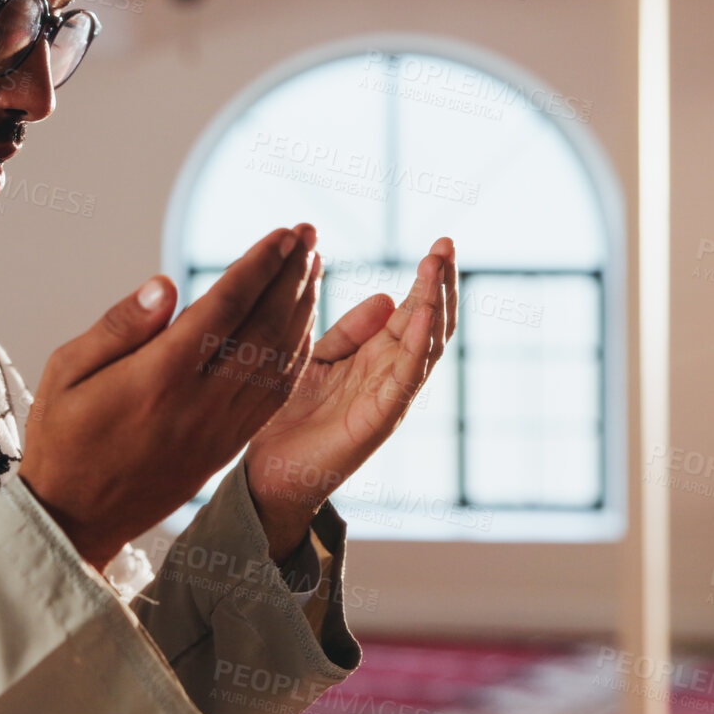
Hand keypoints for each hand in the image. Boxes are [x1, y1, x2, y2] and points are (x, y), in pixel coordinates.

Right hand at [19, 224, 321, 569]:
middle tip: (309, 235)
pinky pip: (275, 396)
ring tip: (314, 268)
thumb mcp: (65, 372)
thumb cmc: (61, 437)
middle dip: (291, 277)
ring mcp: (219, 429)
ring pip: (279, 362)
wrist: (76, 518)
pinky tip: (301, 326)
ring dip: (302, 310)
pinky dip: (296, 355)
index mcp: (157, 377)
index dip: (258, 267)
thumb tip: (167, 285)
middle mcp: (199, 403)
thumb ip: (118, 327)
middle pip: (263, 328)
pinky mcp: (227, 447)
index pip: (223, 308)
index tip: (282, 235)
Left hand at [243, 238, 457, 562]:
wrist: (267, 471)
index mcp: (377, 357)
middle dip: (440, 283)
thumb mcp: (319, 358)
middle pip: (429, 323)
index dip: (428, 279)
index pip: (414, 310)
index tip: (440, 243)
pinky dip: (419, 345)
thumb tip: (387, 295)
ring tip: (437, 265)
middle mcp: (391, 375)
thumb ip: (349, 330)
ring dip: (434, 303)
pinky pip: (406, 378)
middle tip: (446, 243)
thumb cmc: (292, 415)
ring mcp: (389, 397)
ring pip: (426, 345)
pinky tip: (424, 314)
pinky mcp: (379, 419)